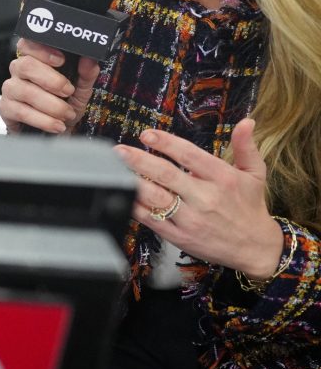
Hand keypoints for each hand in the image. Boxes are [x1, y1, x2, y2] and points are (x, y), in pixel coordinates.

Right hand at [0, 38, 98, 134]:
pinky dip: (43, 120)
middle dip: (51, 80)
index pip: (28, 43)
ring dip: (51, 105)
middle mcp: (19, 71)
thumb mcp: (81, 89)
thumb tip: (89, 60)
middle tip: (68, 92)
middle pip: (26, 65)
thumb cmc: (65, 104)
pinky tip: (56, 125)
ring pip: (25, 91)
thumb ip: (86, 74)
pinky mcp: (5, 108)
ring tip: (67, 114)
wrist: (55, 132)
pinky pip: (21, 111)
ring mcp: (10, 89)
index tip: (61, 60)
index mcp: (35, 59)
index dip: (42, 50)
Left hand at [113, 120, 286, 279]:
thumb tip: (247, 121)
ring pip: (156, 198)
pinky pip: (151, 220)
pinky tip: (123, 194)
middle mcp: (205, 197)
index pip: (190, 155)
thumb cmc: (251, 206)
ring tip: (114, 170)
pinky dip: (135, 206)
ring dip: (133, 183)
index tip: (146, 135)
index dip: (166, 143)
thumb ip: (246, 147)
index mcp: (222, 178)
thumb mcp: (255, 174)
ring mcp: (191, 218)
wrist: (254, 247)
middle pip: (166, 175)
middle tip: (119, 151)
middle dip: (139, 161)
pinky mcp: (179, 236)